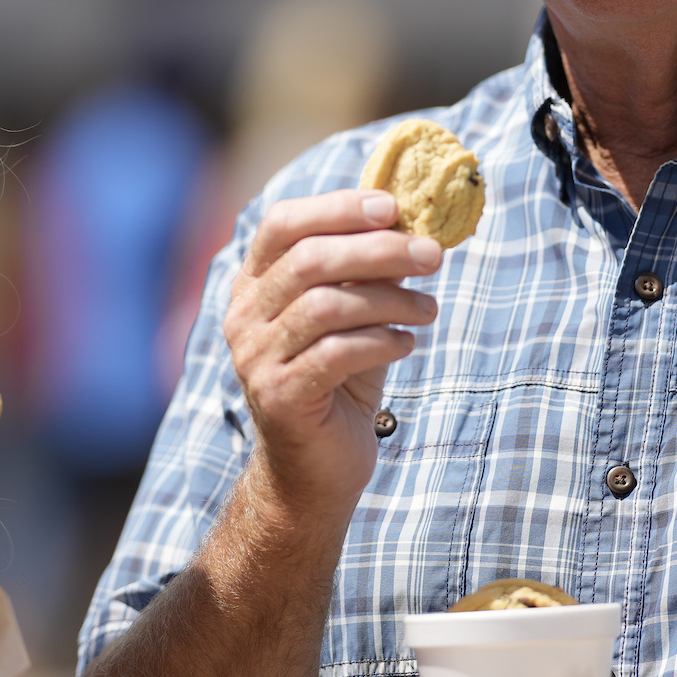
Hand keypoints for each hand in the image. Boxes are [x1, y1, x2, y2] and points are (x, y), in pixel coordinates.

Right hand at [223, 189, 440, 515]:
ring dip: (390, 300)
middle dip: (379, 250)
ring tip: (429, 309)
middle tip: (432, 256)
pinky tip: (407, 344)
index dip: (337, 207)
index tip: (393, 206)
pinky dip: (382, 341)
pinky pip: (337, 353)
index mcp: (254, 284)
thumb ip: (367, 270)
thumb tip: (412, 219)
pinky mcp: (279, 396)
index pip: (283, 223)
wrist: (316, 470)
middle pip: (308, 259)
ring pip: (325, 305)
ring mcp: (255, 358)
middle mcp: (244, 316)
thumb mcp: (355, 315)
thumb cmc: (340, 380)